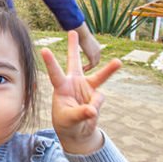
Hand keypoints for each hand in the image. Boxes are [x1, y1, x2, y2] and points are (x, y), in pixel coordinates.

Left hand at [41, 31, 121, 153]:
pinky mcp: (96, 95)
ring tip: (118, 62)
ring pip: (98, 76)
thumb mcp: (69, 120)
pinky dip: (96, 106)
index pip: (55, 73)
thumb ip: (80, 114)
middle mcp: (73, 83)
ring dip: (109, 70)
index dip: (50, 62)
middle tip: (72, 30)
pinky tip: (90, 112)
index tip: (44, 49)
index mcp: (61, 87)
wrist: (77, 131)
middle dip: (73, 46)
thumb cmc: (66, 123)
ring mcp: (86, 87)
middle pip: (74, 61)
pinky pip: (99, 99)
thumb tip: (93, 109)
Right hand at [74, 22, 100, 70]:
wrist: (82, 33)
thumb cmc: (79, 33)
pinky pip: (92, 65)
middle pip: (97, 61)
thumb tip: (74, 38)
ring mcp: (96, 53)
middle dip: (91, 65)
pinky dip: (88, 68)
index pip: (97, 56)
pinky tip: (83, 69)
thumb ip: (80, 40)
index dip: (92, 60)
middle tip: (84, 68)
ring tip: (83, 70)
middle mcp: (98, 50)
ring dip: (89, 68)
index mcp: (97, 46)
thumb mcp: (81, 38)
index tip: (86, 63)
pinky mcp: (92, 56)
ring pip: (95, 64)